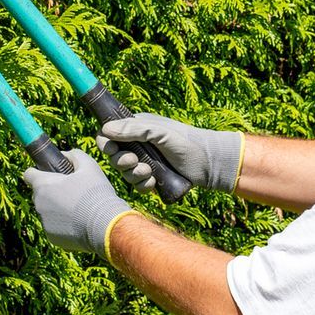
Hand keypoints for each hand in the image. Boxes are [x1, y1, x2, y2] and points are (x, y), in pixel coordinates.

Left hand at [22, 149, 135, 254]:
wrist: (105, 226)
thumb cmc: (96, 194)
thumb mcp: (89, 166)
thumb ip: (74, 155)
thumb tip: (66, 154)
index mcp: (43, 185)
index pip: (29, 174)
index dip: (38, 171)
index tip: (50, 173)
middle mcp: (39, 204)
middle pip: (39, 193)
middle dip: (51, 191)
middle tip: (72, 191)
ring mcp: (44, 222)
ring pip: (47, 211)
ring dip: (58, 209)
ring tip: (79, 209)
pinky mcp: (52, 237)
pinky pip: (54, 227)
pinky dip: (63, 224)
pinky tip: (79, 223)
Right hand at [97, 114, 243, 192]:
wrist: (208, 164)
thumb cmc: (186, 142)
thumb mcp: (160, 133)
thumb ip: (134, 130)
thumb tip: (106, 130)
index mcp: (137, 129)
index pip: (109, 135)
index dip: (106, 144)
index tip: (112, 150)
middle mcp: (139, 145)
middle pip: (114, 157)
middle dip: (121, 162)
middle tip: (134, 162)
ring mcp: (145, 162)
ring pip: (125, 173)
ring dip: (133, 175)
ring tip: (150, 173)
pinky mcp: (153, 178)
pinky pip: (137, 186)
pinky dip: (143, 186)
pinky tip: (154, 182)